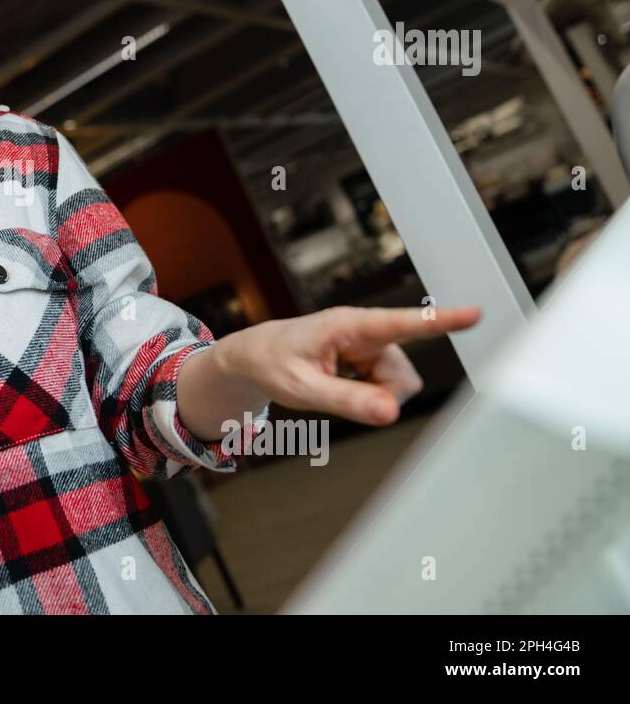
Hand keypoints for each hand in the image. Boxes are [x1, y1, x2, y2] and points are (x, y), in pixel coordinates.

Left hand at [213, 305, 481, 426]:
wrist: (254, 356)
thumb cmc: (272, 363)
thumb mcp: (302, 389)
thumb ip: (347, 401)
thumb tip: (390, 413)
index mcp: (348, 326)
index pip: (402, 323)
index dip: (440, 321)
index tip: (474, 314)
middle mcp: (365, 331)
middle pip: (402, 377)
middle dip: (381, 396)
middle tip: (336, 394)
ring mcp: (371, 345)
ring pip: (397, 386)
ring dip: (372, 397)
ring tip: (332, 385)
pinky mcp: (371, 358)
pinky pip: (387, 388)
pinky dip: (367, 395)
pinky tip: (340, 384)